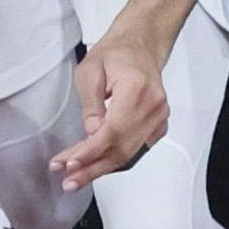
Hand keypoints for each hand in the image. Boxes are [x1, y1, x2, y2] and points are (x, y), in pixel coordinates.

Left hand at [52, 30, 169, 189]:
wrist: (141, 46)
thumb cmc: (115, 54)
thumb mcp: (89, 71)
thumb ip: (90, 105)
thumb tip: (92, 135)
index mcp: (137, 89)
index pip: (113, 131)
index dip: (90, 151)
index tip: (70, 163)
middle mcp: (153, 107)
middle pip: (121, 149)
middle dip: (92, 168)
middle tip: (68, 182)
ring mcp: (159, 118)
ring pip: (128, 155)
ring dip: (100, 169)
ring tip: (75, 179)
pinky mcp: (158, 126)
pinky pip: (135, 151)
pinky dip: (114, 162)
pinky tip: (94, 167)